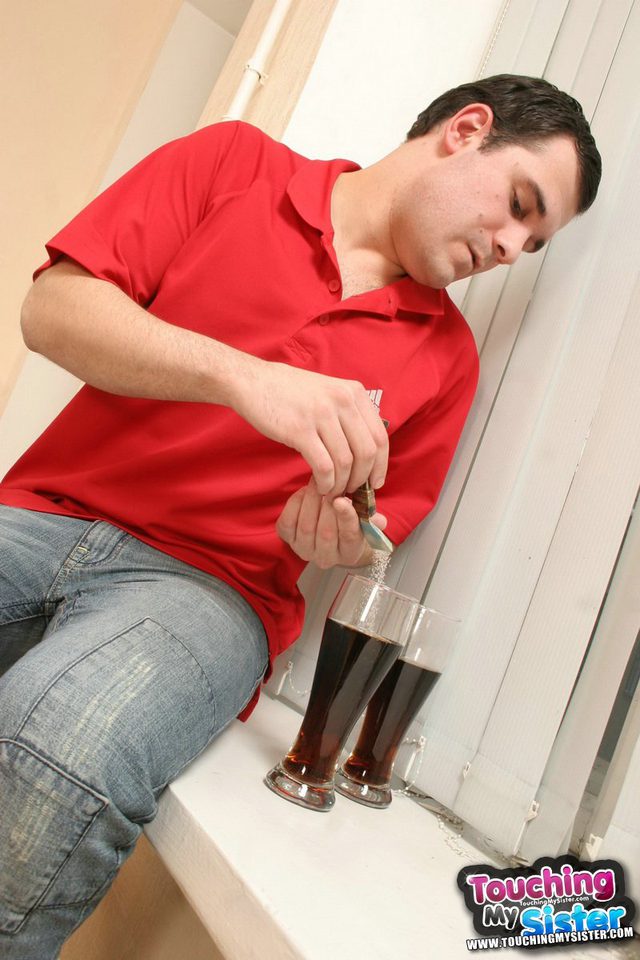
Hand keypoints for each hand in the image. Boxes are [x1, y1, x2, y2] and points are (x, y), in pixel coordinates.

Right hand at [231, 358, 387, 496]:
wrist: (254, 382)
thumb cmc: (290, 392)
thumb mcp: (329, 392)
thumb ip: (349, 415)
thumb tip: (366, 453)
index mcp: (354, 393)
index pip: (380, 436)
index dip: (381, 465)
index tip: (375, 483)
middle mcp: (342, 401)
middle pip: (367, 452)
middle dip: (361, 479)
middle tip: (351, 491)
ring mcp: (321, 415)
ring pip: (346, 462)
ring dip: (341, 484)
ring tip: (333, 490)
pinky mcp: (300, 430)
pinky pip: (324, 466)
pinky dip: (326, 483)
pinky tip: (321, 486)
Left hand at [276, 479, 388, 568]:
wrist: (330, 534)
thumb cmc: (349, 524)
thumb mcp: (365, 522)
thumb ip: (372, 519)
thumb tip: (379, 520)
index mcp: (349, 553)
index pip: (349, 537)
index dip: (346, 518)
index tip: (342, 500)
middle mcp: (326, 558)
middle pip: (326, 533)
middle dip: (327, 505)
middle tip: (329, 483)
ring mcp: (304, 550)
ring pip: (306, 527)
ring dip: (311, 501)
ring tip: (317, 482)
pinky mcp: (287, 540)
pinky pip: (288, 523)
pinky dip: (295, 504)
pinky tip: (304, 492)